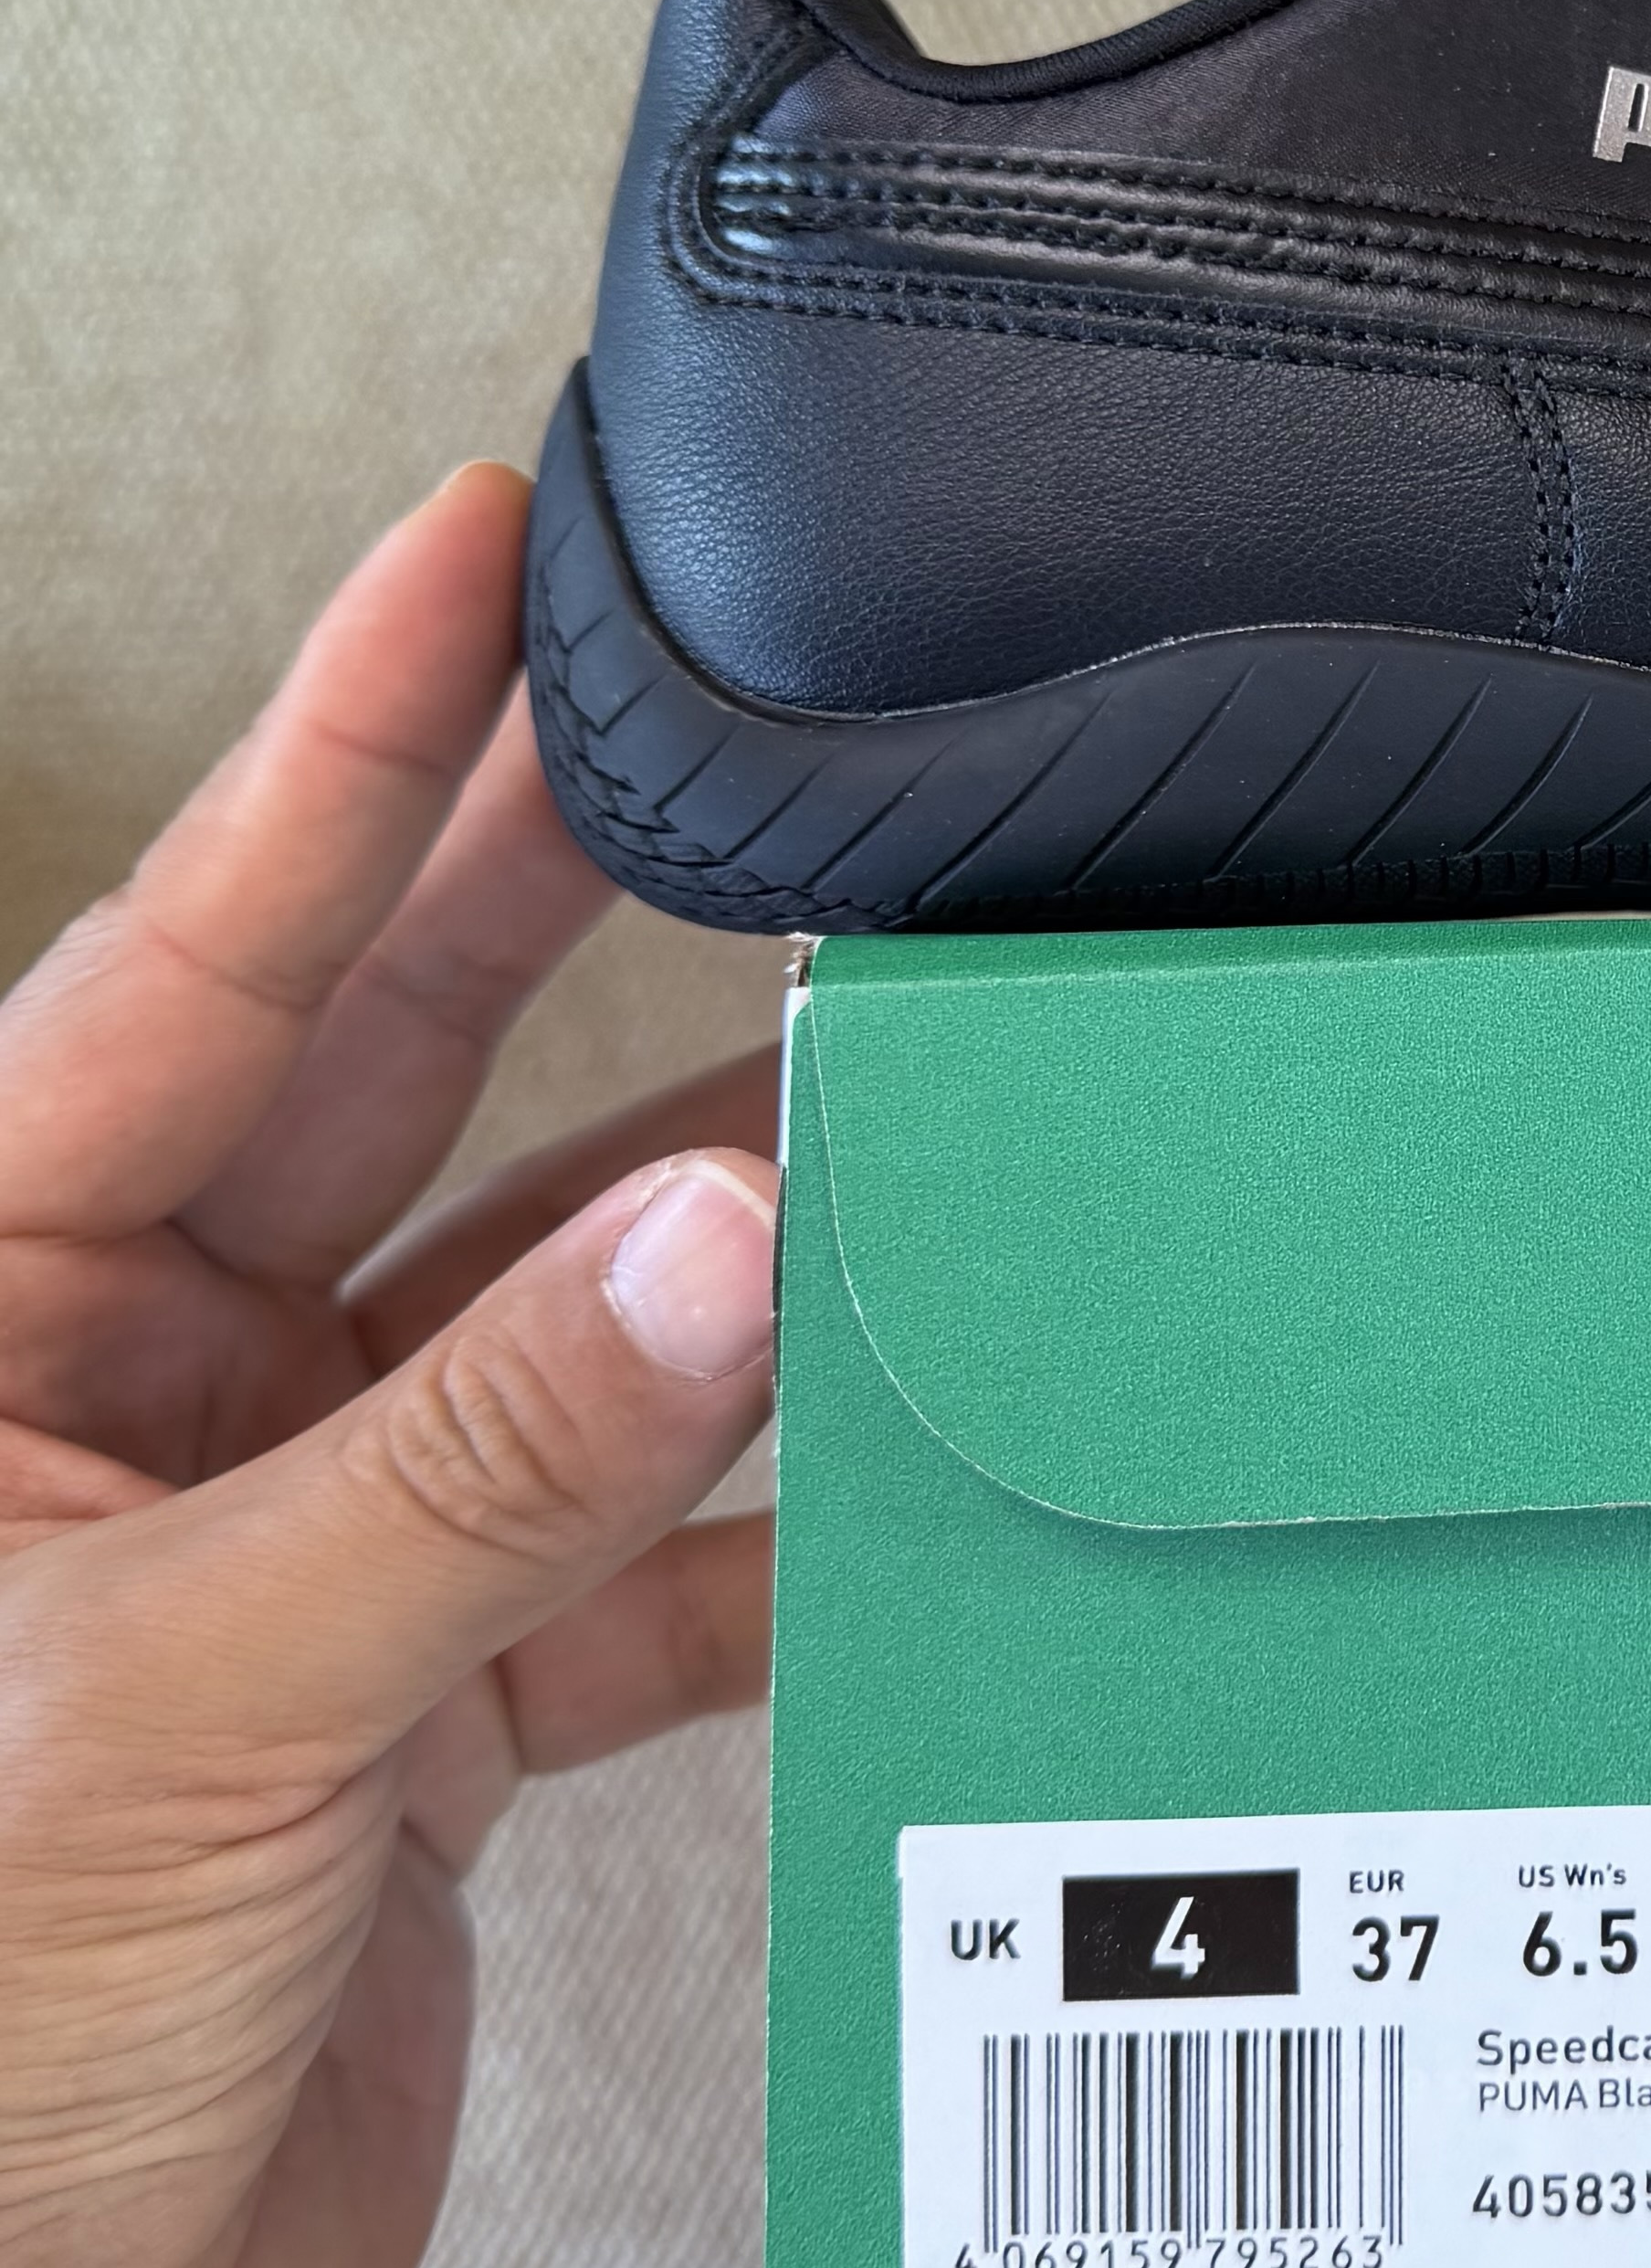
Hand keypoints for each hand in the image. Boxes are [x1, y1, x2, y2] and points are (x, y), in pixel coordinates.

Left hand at [0, 467, 781, 2267]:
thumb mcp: (180, 1716)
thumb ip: (471, 1473)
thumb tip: (713, 1249)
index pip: (183, 961)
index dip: (347, 745)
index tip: (481, 551)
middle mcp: (138, 1400)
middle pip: (381, 1081)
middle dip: (555, 910)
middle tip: (722, 729)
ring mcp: (299, 1542)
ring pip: (548, 1311)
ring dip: (716, 1236)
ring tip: (893, 1092)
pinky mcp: (425, 1698)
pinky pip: (639, 1549)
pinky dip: (773, 1523)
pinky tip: (896, 1474)